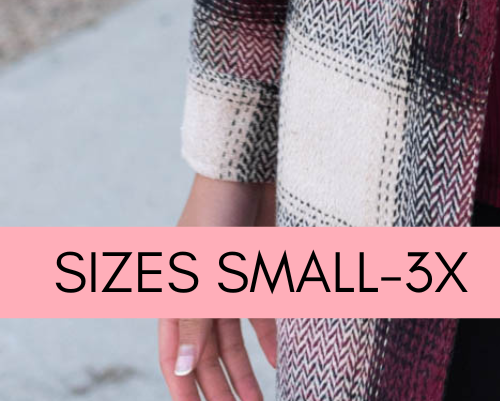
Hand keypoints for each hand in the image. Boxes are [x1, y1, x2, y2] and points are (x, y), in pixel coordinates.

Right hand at [157, 174, 279, 398]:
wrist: (250, 164)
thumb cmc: (219, 212)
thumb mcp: (205, 269)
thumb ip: (197, 320)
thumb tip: (185, 370)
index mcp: (178, 296)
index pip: (176, 355)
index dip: (184, 388)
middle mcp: (201, 294)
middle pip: (208, 354)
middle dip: (221, 389)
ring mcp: (230, 283)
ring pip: (235, 340)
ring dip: (247, 372)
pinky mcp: (257, 270)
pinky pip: (261, 314)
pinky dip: (270, 338)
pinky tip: (282, 360)